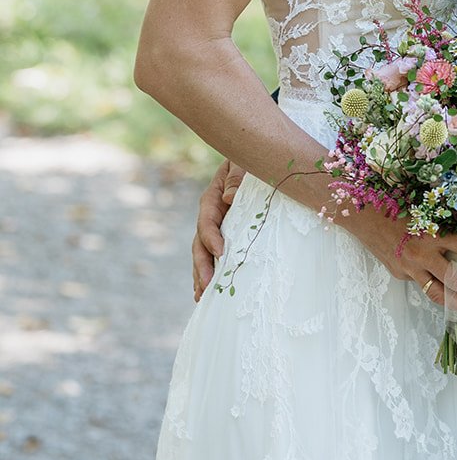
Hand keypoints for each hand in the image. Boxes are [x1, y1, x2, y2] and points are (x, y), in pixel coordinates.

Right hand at [192, 159, 244, 299]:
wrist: (254, 163)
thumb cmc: (250, 162)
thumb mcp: (242, 164)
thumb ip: (236, 177)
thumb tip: (229, 198)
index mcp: (211, 200)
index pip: (207, 221)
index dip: (211, 238)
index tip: (221, 253)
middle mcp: (210, 217)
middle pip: (200, 244)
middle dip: (202, 266)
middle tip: (206, 286)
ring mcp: (216, 229)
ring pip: (203, 255)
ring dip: (201, 276)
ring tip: (201, 298)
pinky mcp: (226, 237)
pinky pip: (215, 257)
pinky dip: (211, 274)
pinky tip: (210, 293)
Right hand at [344, 207, 456, 313]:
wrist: (361, 213)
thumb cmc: (393, 201)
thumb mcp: (423, 207)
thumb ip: (442, 220)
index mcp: (432, 233)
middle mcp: (422, 254)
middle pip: (455, 280)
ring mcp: (409, 268)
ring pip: (436, 293)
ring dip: (455, 303)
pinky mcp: (398, 274)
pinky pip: (418, 283)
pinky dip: (430, 285)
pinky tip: (440, 287)